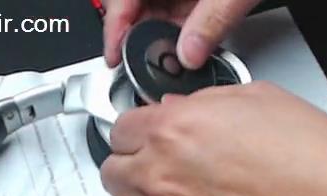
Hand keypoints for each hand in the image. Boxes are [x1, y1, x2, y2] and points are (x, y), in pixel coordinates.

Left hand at [99, 82, 326, 195]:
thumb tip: (174, 109)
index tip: (146, 142)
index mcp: (170, 131)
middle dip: (133, 170)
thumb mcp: (254, 99)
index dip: (136, 135)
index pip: (122, 131)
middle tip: (158, 174)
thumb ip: (201, 103)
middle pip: (114, 173)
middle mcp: (157, 178)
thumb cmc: (307, 158)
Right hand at [103, 0, 260, 68]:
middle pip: (135, 2)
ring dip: (161, 30)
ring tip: (173, 53)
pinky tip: (191, 37)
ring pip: (155, 4)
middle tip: (148, 59)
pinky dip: (182, 22)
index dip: (115, 26)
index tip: (115, 53)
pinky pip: (177, 2)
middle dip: (138, 32)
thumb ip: (212, 20)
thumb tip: (190, 53)